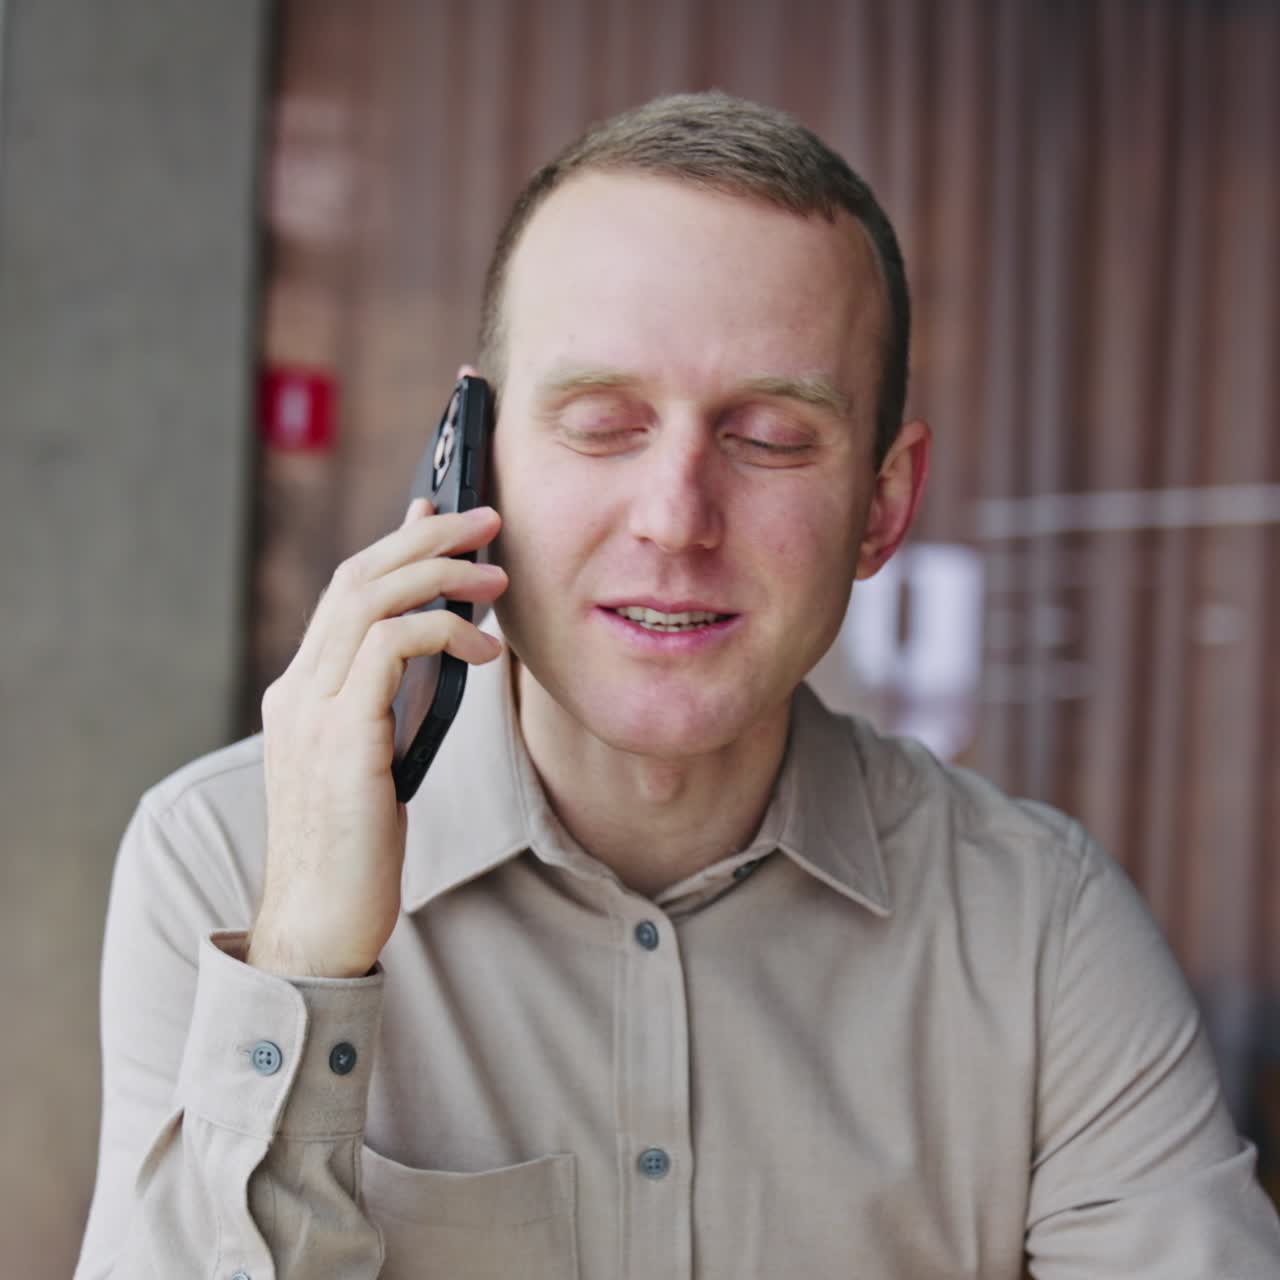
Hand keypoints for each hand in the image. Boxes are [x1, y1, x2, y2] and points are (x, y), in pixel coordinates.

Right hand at [248, 501, 506, 977]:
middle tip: (485, 519)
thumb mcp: (373, 759)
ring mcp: (310, 712)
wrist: (318, 923)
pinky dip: (442, 633)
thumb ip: (388, 703)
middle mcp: (296, 691)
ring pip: (370, 599)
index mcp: (302, 693)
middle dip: (424, 538)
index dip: (396, 545)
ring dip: (441, 576)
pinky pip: (389, 649)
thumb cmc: (355, 847)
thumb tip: (429, 650)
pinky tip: (485, 652)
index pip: (347, 592)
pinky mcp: (339, 740)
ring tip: (498, 579)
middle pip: (357, 578)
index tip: (438, 514)